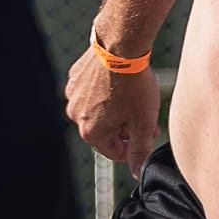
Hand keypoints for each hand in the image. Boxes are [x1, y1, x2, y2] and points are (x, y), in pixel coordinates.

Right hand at [64, 50, 161, 177]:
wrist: (121, 45)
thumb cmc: (134, 85)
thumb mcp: (143, 122)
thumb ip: (139, 150)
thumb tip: (135, 173)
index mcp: (90, 131)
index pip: (112, 152)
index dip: (132, 148)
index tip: (144, 137)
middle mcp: (75, 115)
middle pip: (104, 131)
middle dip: (126, 129)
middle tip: (146, 119)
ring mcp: (73, 95)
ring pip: (98, 112)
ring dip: (116, 112)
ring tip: (137, 101)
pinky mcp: (75, 77)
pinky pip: (92, 93)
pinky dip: (106, 94)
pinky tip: (122, 85)